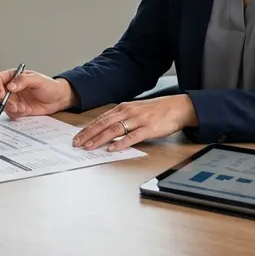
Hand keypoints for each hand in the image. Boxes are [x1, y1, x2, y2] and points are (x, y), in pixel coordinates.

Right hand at [0, 69, 75, 117]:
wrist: (58, 99)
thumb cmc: (49, 86)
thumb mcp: (38, 79)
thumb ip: (23, 80)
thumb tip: (10, 86)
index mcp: (13, 76)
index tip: (2, 93)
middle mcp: (11, 88)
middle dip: (2, 100)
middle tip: (12, 104)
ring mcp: (14, 99)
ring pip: (3, 105)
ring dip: (10, 108)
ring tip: (21, 108)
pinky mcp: (18, 109)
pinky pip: (10, 113)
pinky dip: (16, 113)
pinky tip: (25, 110)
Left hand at [72, 95, 197, 151]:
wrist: (178, 107)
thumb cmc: (156, 110)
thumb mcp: (135, 111)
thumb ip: (122, 118)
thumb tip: (107, 129)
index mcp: (123, 108)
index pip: (100, 119)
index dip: (87, 128)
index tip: (77, 137)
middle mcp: (128, 112)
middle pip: (103, 124)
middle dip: (88, 134)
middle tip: (77, 143)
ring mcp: (138, 120)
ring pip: (114, 130)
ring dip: (100, 139)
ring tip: (90, 147)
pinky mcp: (149, 129)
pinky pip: (132, 137)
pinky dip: (120, 143)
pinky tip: (112, 148)